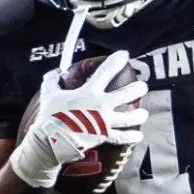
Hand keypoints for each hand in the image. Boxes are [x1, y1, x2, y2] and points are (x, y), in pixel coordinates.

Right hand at [12, 51, 148, 187]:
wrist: (52, 139)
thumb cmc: (50, 115)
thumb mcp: (49, 93)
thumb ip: (52, 80)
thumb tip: (54, 72)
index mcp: (89, 92)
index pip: (106, 71)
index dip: (117, 61)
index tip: (125, 54)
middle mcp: (101, 105)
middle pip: (126, 94)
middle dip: (137, 89)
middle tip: (143, 86)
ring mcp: (105, 122)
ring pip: (129, 118)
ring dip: (138, 115)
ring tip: (144, 114)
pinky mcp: (104, 136)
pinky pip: (121, 137)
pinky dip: (130, 138)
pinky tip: (138, 136)